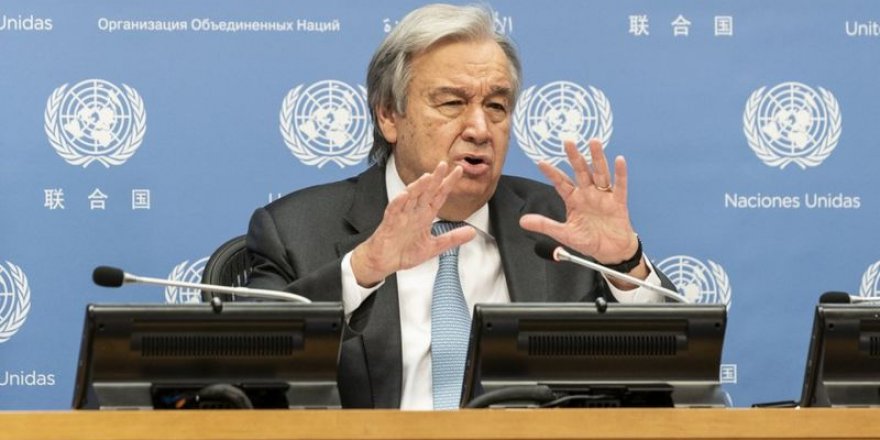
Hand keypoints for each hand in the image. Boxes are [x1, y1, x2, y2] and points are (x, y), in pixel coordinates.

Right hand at [351, 162, 476, 286]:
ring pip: (410, 197)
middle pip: (426, 192)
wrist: (384, 262)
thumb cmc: (404, 252)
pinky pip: (394, 210)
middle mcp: (414, 212)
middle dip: (435, 178)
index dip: (448, 183)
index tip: (458, 171)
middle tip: (444, 165)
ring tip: (427, 177)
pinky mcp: (389, 223)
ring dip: (417, 187)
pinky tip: (404, 195)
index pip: (439, 195)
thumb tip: (472, 232)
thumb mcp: (434, 247)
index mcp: (425, 215)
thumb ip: (452, 238)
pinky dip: (398, 202)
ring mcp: (401, 216)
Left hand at [520, 139, 641, 270]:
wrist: (610, 251)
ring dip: (597, 158)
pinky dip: (620, 173)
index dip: (552, 173)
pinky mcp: (618, 202)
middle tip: (567, 141)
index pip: (561, 183)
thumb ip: (545, 225)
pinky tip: (619, 160)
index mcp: (573, 199)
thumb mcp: (564, 234)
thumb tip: (522, 221)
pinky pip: (619, 186)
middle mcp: (588, 193)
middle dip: (574, 157)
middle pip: (580, 171)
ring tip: (593, 142)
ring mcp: (603, 196)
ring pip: (599, 173)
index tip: (541, 162)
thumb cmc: (588, 240)